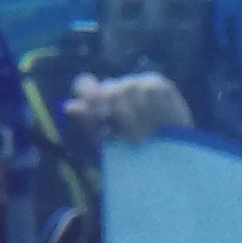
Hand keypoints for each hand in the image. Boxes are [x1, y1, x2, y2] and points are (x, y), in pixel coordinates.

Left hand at [66, 71, 193, 147]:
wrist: (172, 159)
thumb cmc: (135, 152)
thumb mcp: (107, 140)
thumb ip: (89, 122)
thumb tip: (69, 106)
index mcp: (99, 100)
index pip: (84, 85)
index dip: (88, 96)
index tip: (98, 115)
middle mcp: (116, 88)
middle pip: (108, 89)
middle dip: (117, 117)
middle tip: (129, 140)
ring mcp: (137, 83)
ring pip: (127, 89)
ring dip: (136, 118)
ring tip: (145, 137)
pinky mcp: (158, 84)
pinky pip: (148, 89)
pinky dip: (151, 109)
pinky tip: (158, 123)